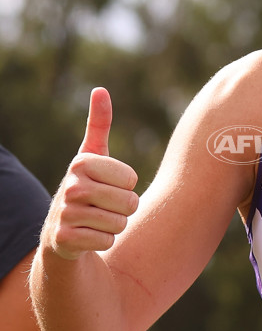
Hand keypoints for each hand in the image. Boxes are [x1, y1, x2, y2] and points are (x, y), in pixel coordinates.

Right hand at [44, 88, 138, 259]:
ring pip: (119, 223)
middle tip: (104, 207)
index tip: (108, 186)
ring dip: (114, 226)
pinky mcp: (64, 239)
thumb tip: (100, 89)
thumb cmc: (86, 189)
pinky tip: (88, 236)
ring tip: (96, 221)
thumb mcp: (92, 157)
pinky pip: (107, 241)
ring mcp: (65, 213)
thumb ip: (99, 124)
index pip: (131, 179)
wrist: (62, 231)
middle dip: (124, 209)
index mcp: (81, 163)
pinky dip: (103, 241)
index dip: (126, 186)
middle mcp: (71, 186)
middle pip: (129, 202)